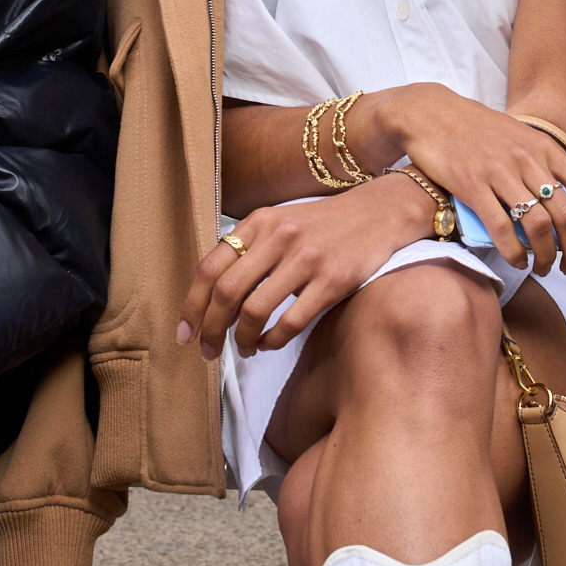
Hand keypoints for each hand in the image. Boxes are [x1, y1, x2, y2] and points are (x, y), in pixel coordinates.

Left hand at [176, 174, 432, 359]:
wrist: (380, 213)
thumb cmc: (325, 225)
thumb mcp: (281, 223)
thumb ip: (250, 251)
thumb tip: (216, 301)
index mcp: (259, 222)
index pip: (210, 268)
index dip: (191, 306)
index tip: (185, 333)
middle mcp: (279, 237)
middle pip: (226, 293)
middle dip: (212, 330)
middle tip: (209, 351)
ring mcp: (306, 258)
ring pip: (255, 311)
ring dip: (243, 340)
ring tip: (245, 350)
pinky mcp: (332, 280)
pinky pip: (291, 322)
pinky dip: (273, 341)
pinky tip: (271, 344)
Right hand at [362, 84, 565, 271]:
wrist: (429, 113)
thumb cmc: (477, 131)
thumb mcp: (520, 139)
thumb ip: (544, 167)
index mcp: (546, 148)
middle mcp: (528, 159)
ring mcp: (500, 171)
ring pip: (538, 226)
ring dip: (545, 256)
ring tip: (542, 267)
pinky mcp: (472, 184)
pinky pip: (502, 228)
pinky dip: (514, 252)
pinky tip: (516, 261)